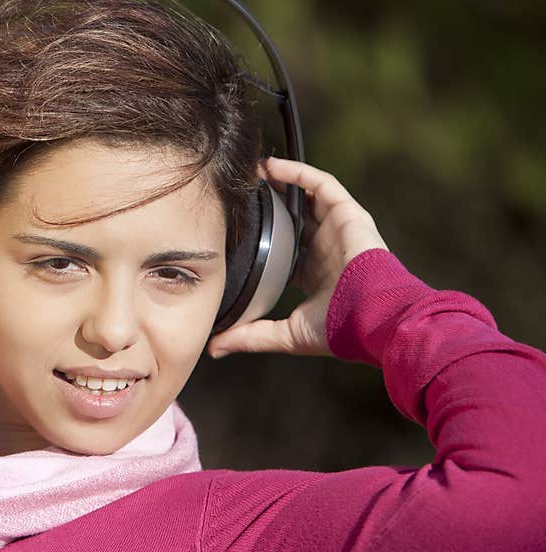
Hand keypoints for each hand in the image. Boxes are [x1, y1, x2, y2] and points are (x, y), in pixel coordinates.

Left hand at [207, 158, 389, 357]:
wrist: (373, 319)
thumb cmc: (338, 329)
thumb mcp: (285, 335)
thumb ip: (250, 336)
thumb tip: (213, 348)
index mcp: (312, 273)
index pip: (282, 249)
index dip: (258, 237)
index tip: (231, 228)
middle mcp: (323, 248)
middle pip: (292, 218)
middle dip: (266, 205)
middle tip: (237, 194)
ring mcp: (336, 229)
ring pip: (305, 197)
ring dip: (279, 182)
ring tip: (251, 173)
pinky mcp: (348, 214)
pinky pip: (321, 185)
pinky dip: (297, 173)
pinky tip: (271, 168)